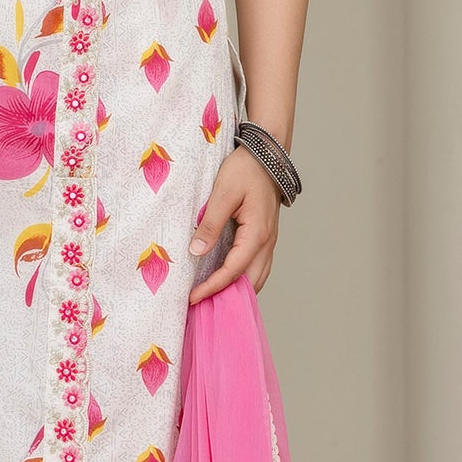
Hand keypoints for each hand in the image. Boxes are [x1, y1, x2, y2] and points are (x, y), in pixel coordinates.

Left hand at [187, 144, 280, 302]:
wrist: (267, 154)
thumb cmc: (245, 170)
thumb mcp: (223, 194)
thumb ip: (210, 224)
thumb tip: (196, 252)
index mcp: (257, 234)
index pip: (233, 271)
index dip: (212, 287)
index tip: (193, 298)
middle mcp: (267, 243)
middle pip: (251, 282)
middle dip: (228, 297)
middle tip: (202, 307)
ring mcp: (268, 241)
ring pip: (257, 277)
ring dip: (237, 290)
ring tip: (213, 299)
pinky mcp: (265, 237)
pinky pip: (256, 266)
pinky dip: (242, 278)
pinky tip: (227, 280)